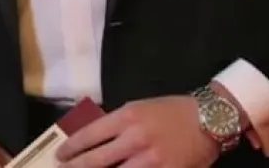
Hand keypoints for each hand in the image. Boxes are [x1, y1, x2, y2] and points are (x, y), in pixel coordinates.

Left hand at [55, 96, 219, 167]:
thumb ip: (117, 124)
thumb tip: (93, 140)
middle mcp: (135, 139)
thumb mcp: (139, 108)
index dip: (71, 148)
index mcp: (126, 117)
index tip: (60, 156)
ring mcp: (150, 160)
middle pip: (96, 161)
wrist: (209, 119)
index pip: (89, 135)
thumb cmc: (171, 111)